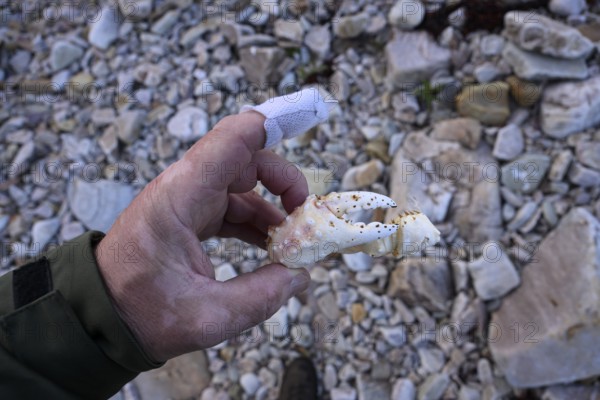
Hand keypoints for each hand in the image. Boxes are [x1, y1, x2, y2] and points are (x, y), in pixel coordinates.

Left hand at [95, 111, 310, 361]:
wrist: (99, 318)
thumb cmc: (140, 313)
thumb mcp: (208, 316)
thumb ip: (262, 295)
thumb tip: (301, 275)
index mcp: (181, 198)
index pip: (231, 140)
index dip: (272, 124)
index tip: (308, 120)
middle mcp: (185, 189)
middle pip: (245, 160)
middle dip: (284, 180)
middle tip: (307, 216)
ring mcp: (187, 202)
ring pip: (243, 185)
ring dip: (274, 206)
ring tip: (296, 240)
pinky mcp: (189, 217)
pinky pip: (232, 207)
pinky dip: (257, 222)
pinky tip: (274, 247)